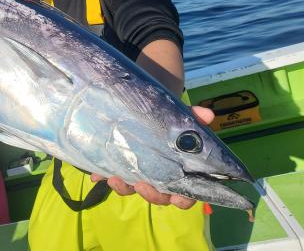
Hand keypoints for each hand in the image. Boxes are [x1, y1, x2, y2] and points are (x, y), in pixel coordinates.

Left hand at [90, 106, 214, 208]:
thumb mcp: (178, 115)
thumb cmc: (165, 116)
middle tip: (140, 185)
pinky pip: (108, 173)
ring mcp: (135, 172)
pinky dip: (101, 175)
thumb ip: (192, 116)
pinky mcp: (116, 163)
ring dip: (122, 187)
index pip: (184, 194)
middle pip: (156, 195)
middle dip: (149, 194)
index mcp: (177, 171)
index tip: (176, 197)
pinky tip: (95, 173)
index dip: (182, 199)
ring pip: (130, 188)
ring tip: (113, 178)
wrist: (142, 103)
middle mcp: (156, 176)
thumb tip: (208, 114)